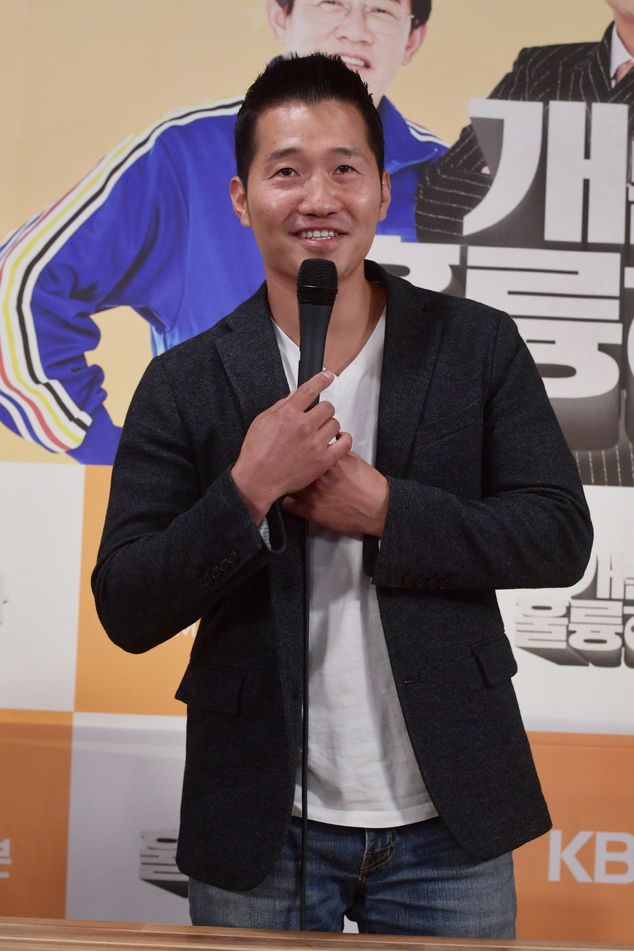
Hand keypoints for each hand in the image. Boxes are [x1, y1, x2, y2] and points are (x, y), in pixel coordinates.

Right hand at [231, 370, 351, 523]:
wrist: (257, 480)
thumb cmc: (256, 453)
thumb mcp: (262, 421)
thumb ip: (281, 406)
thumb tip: (295, 396)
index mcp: (287, 413)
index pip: (310, 389)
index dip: (321, 379)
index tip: (328, 376)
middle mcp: (303, 426)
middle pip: (327, 407)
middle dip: (323, 411)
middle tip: (317, 418)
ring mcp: (315, 443)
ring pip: (335, 423)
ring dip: (329, 426)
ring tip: (321, 433)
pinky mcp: (323, 460)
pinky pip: (344, 443)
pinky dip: (343, 439)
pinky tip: (338, 440)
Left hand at [283, 450, 388, 537]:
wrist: (377, 508)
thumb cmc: (369, 486)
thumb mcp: (353, 459)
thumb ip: (336, 451)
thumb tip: (327, 445)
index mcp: (327, 460)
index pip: (301, 450)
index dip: (297, 452)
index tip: (296, 454)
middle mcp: (317, 476)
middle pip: (291, 467)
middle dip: (291, 467)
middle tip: (291, 468)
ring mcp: (312, 494)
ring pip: (287, 485)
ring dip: (288, 484)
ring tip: (291, 484)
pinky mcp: (311, 511)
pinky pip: (288, 505)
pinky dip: (289, 502)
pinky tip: (293, 500)